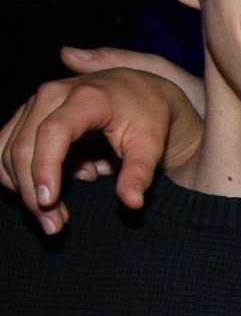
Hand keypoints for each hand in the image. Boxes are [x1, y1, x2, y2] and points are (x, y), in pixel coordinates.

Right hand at [1, 50, 203, 232]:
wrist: (138, 89)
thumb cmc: (147, 116)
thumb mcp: (152, 144)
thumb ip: (140, 172)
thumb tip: (133, 203)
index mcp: (87, 97)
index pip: (54, 133)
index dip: (46, 168)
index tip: (48, 202)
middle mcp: (52, 95)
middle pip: (23, 146)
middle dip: (33, 191)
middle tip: (54, 225)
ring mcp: (35, 103)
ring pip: (7, 150)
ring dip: (22, 188)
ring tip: (56, 216)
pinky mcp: (26, 114)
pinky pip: (6, 148)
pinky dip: (19, 175)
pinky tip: (52, 189)